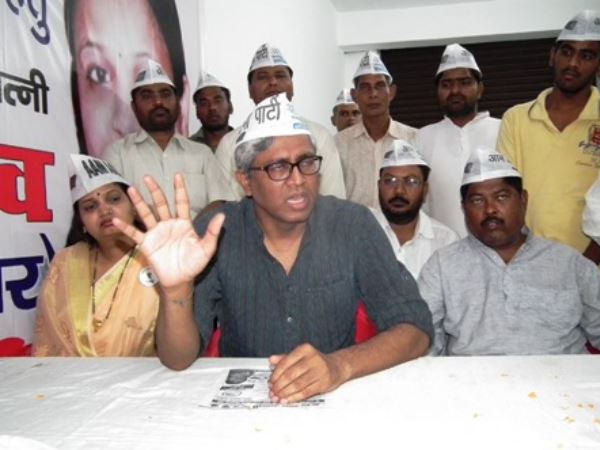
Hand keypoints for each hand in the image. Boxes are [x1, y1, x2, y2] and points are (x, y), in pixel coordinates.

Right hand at [113, 174, 224, 289]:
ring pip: (147, 214)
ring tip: (132, 190)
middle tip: (148, 177)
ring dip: (139, 202)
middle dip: (155, 190)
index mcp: (184, 223)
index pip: (182, 202)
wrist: (180, 280)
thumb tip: (223, 215)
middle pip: (161, 204)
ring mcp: (157, 233)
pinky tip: (116, 220)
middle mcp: (169, 225)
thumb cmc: (194, 264)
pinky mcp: (147, 244)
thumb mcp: (207, 249)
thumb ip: (213, 232)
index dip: (180, 189)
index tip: (177, 175)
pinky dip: (125, 227)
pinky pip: (135, 233)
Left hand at [268, 343, 348, 403]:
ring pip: (297, 385)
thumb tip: (271, 360)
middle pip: (290, 375)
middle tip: (272, 392)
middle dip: (279, 386)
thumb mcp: (300, 356)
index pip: (285, 363)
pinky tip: (287, 400)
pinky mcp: (323, 383)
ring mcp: (319, 371)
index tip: (270, 382)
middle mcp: (313, 358)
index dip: (275, 374)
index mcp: (305, 349)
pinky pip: (305, 392)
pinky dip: (294, 397)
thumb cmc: (315, 361)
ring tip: (278, 397)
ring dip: (285, 393)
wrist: (336, 367)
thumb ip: (285, 358)